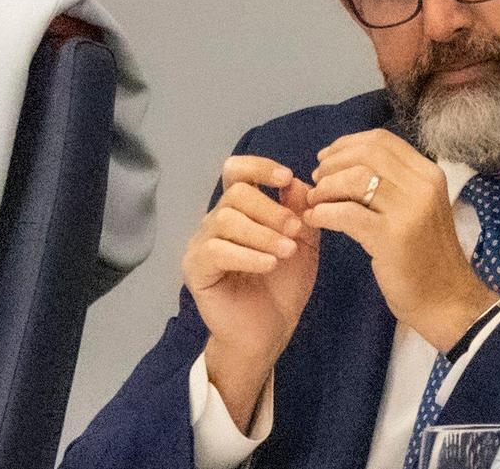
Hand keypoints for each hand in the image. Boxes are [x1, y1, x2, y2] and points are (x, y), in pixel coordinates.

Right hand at [181, 156, 319, 429]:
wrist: (269, 332)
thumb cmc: (283, 286)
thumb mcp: (303, 244)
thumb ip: (301, 212)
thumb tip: (298, 180)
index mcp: (241, 210)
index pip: (237, 172)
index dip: (259, 167)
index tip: (286, 177)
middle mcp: (216, 221)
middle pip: (235, 193)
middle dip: (271, 209)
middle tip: (296, 230)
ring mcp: (202, 244)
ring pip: (226, 219)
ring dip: (262, 234)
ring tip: (287, 252)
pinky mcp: (196, 269)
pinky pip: (216, 251)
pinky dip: (247, 255)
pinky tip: (269, 265)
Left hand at [303, 129, 499, 351]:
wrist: (445, 299)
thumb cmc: (425, 255)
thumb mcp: (417, 208)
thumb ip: (392, 183)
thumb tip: (344, 161)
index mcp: (429, 174)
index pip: (381, 140)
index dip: (346, 144)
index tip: (326, 160)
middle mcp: (422, 185)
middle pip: (366, 154)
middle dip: (332, 163)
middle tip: (316, 182)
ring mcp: (409, 210)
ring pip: (355, 178)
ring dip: (325, 188)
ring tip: (316, 203)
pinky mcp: (392, 237)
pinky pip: (346, 213)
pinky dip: (324, 213)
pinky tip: (316, 220)